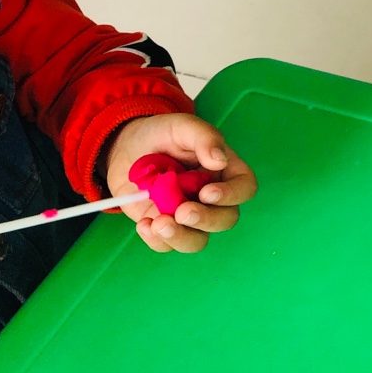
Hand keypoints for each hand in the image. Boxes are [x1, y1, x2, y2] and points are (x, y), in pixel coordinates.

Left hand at [105, 113, 257, 252]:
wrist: (127, 148)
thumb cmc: (161, 134)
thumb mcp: (182, 127)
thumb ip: (204, 138)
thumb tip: (220, 161)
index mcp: (226, 171)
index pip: (245, 187)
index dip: (232, 195)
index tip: (207, 193)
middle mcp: (213, 198)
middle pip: (225, 219)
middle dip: (205, 220)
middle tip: (181, 212)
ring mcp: (189, 215)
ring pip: (199, 240)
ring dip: (181, 237)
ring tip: (157, 223)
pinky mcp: (165, 227)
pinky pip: (168, 245)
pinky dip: (156, 240)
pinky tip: (144, 223)